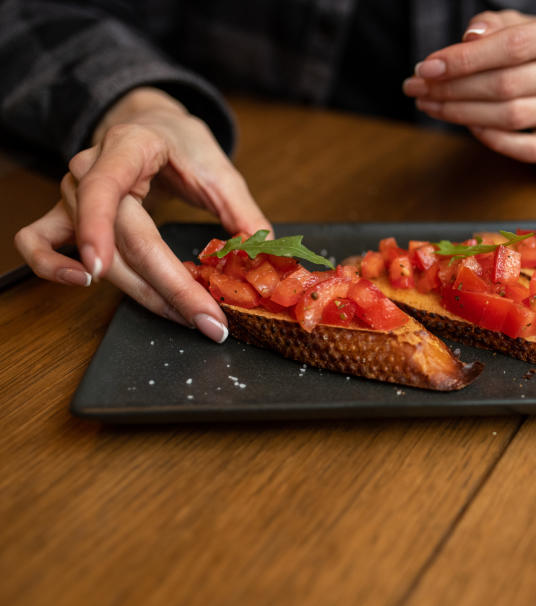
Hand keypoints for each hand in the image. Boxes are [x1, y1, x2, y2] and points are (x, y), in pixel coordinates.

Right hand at [14, 87, 271, 341]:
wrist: (153, 124)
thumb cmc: (182, 145)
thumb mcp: (219, 169)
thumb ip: (243, 213)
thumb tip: (267, 255)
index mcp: (128, 147)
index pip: (104, 189)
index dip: (101, 232)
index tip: (104, 270)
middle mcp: (89, 169)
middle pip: (117, 238)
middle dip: (164, 287)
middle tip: (206, 319)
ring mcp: (71, 194)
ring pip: (90, 254)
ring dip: (139, 292)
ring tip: (184, 315)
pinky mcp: (66, 215)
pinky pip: (37, 243)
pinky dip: (51, 267)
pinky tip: (85, 284)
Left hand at [402, 5, 535, 163]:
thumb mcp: (517, 22)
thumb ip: (492, 25)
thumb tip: (469, 38)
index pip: (515, 46)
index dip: (466, 59)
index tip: (426, 67)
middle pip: (510, 84)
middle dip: (455, 88)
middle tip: (418, 89)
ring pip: (515, 117)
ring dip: (463, 114)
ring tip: (432, 106)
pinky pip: (530, 149)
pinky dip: (494, 140)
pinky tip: (469, 125)